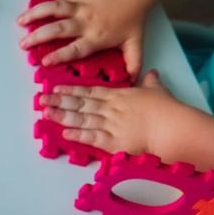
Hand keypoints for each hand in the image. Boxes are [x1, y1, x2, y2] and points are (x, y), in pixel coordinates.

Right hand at [18, 0, 152, 74]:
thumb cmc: (133, 16)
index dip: (59, 55)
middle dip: (39, 37)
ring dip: (36, 13)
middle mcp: (85, 22)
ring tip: (20, 21)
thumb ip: (133, 62)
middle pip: (59, 29)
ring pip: (55, 9)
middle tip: (23, 44)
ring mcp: (80, 5)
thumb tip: (133, 81)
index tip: (44, 62)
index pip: (76, 49)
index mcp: (96, 37)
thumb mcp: (135, 43)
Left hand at [37, 70, 196, 156]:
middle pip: (81, 104)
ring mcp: (111, 125)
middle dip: (59, 101)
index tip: (56, 88)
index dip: (71, 90)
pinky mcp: (113, 142)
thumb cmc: (167, 109)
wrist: (172, 126)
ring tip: (46, 113)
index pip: (90, 92)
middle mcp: (111, 109)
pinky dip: (77, 135)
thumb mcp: (157, 90)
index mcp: (119, 96)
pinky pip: (92, 137)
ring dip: (62, 116)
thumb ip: (151, 82)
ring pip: (82, 119)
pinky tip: (64, 132)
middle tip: (41, 99)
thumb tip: (151, 72)